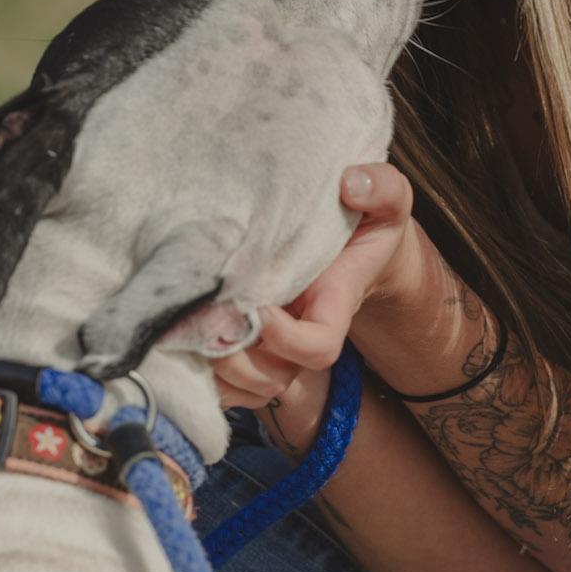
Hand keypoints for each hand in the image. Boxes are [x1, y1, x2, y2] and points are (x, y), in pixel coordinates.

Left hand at [211, 163, 420, 411]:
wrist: (351, 245)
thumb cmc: (365, 222)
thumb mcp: (386, 198)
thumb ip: (383, 188)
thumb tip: (350, 185)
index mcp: (333, 304)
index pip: (319, 347)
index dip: (287, 339)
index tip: (261, 306)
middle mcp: (302, 334)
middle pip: (274, 377)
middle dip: (236, 355)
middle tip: (207, 312)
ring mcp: (278, 349)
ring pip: (246, 386)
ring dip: (214, 366)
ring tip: (192, 322)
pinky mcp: (252, 348)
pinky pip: (225, 385)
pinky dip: (200, 371)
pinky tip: (184, 334)